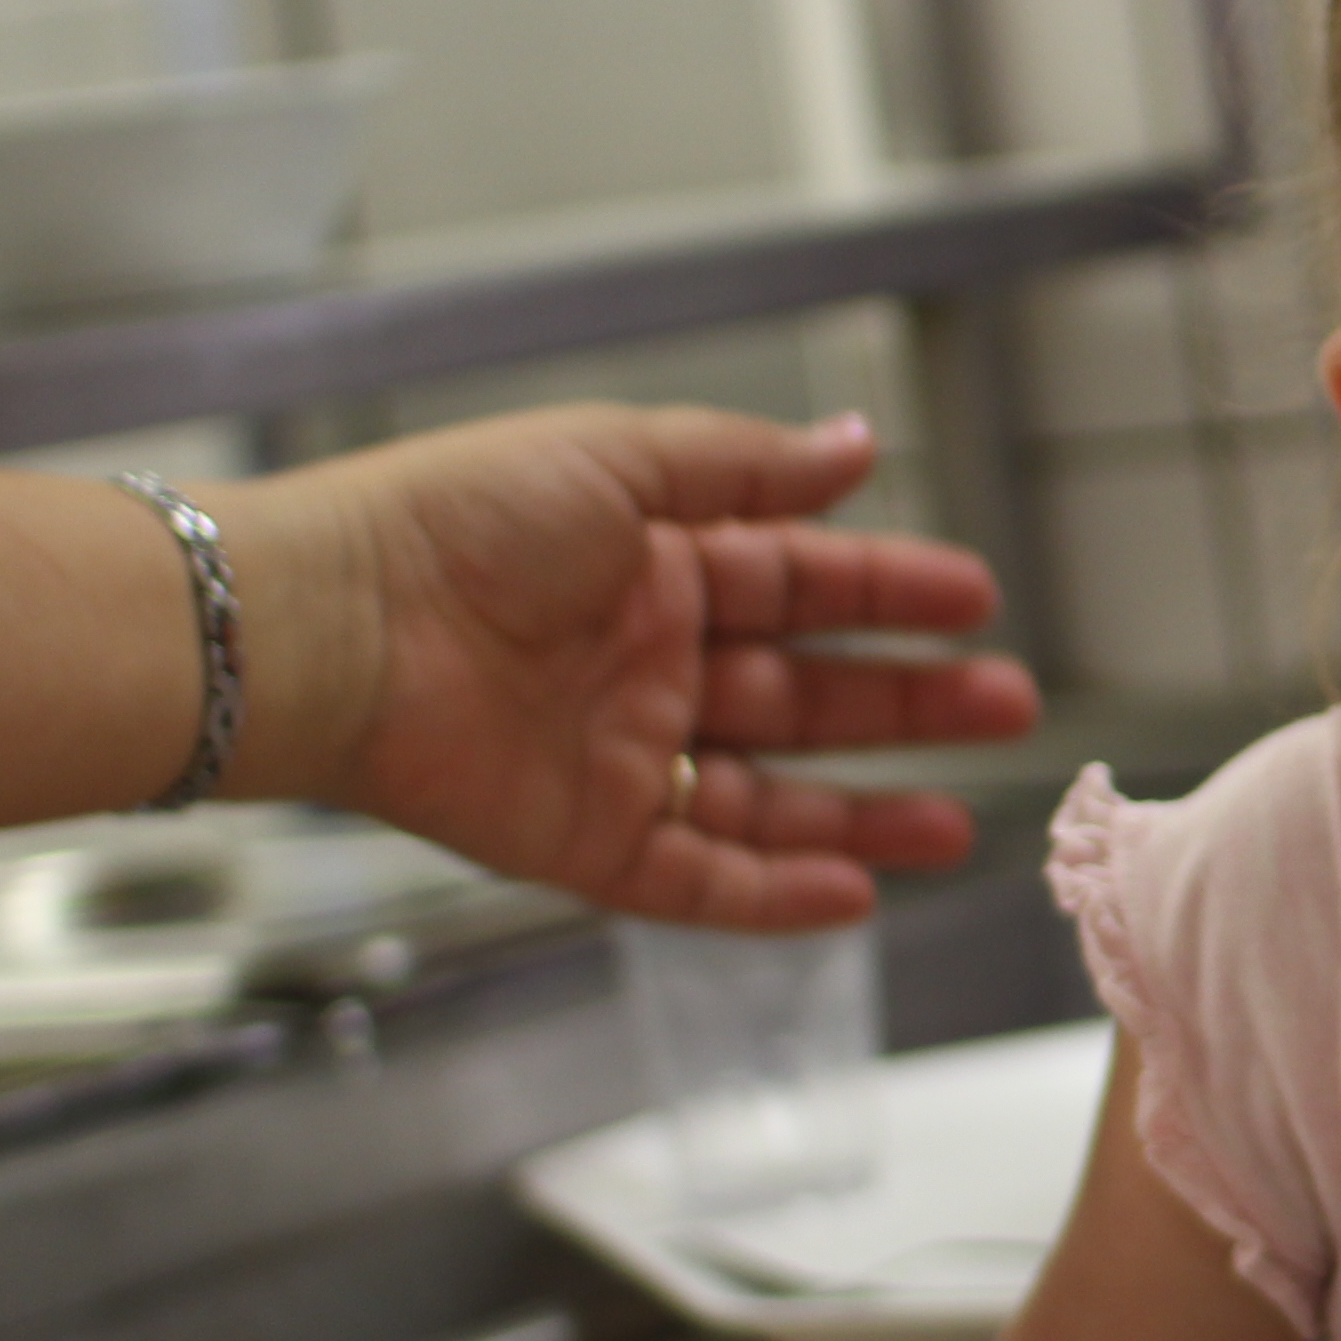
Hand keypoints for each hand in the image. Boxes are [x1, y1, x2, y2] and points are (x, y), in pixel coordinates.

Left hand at [234, 406, 1044, 931]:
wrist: (334, 626)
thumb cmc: (453, 522)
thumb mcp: (618, 461)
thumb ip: (746, 468)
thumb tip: (857, 446)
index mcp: (654, 567)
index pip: (802, 582)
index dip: (891, 592)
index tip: (974, 600)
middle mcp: (646, 666)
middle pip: (808, 696)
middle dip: (910, 705)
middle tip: (1007, 707)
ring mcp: (620, 760)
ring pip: (771, 800)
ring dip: (865, 813)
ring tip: (960, 825)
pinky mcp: (585, 842)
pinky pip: (700, 878)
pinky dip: (776, 894)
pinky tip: (858, 893)